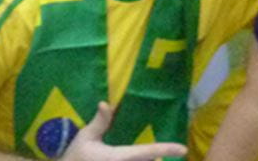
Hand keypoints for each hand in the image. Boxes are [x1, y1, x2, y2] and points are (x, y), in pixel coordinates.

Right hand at [59, 101, 186, 159]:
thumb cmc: (74, 157)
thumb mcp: (85, 138)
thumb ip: (99, 122)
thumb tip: (106, 103)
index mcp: (117, 157)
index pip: (147, 152)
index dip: (166, 149)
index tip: (183, 149)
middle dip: (158, 159)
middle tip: (168, 153)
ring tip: (156, 156)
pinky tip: (145, 158)